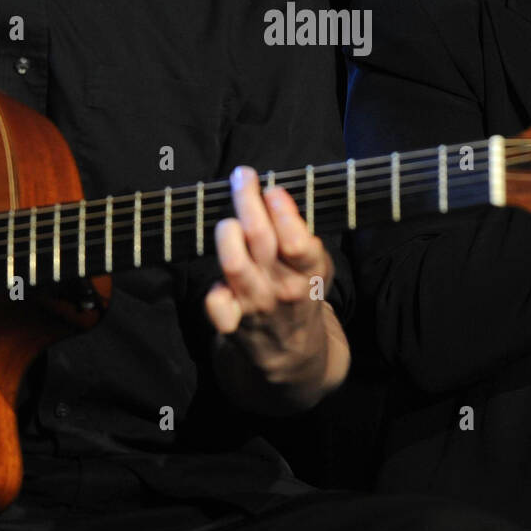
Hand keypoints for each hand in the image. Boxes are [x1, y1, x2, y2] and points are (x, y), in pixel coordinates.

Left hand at [204, 167, 341, 393]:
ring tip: (229, 222)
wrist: (293, 354)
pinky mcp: (232, 324)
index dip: (282, 212)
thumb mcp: (315, 267)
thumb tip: (274, 195)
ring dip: (228, 234)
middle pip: (260, 239)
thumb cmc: (300, 295)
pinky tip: (220, 277)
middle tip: (242, 176)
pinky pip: (215, 302)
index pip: (297, 241)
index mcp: (310, 273)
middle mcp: (284, 289)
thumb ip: (301, 235)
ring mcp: (257, 306)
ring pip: (234, 264)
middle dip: (247, 200)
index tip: (272, 189)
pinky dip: (214, 288)